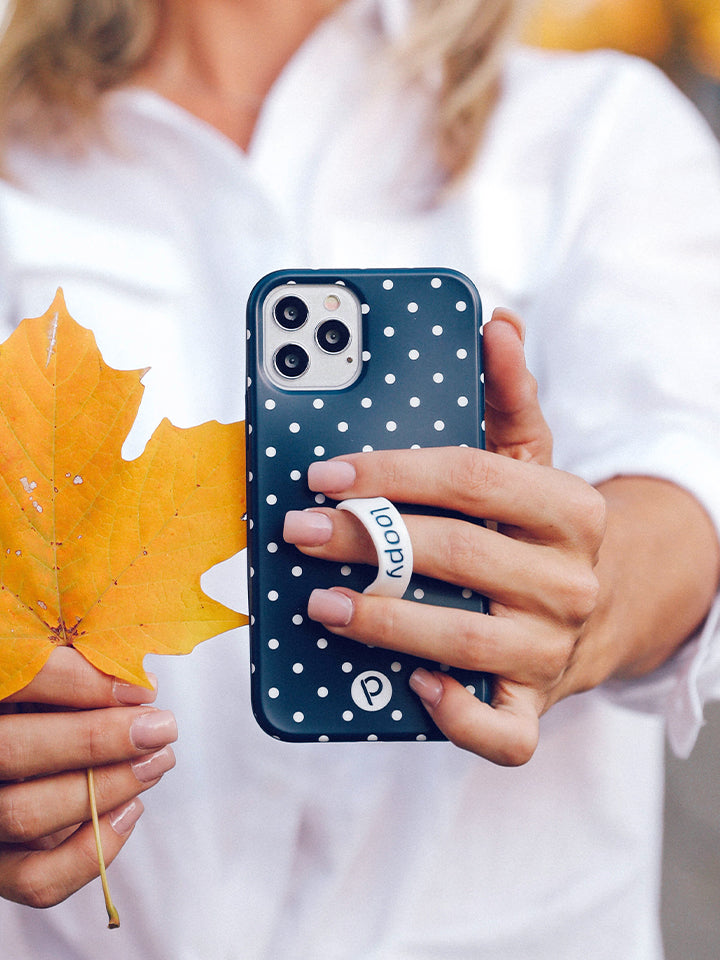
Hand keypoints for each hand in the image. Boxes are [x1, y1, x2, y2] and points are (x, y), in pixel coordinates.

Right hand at [0, 647, 176, 907]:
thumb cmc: (50, 695)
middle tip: (161, 728)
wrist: (30, 746)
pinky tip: (130, 811)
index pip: (17, 681)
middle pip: (14, 751)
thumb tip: (142, 687)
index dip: (78, 682)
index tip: (142, 688)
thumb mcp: (53, 667)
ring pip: (25, 814)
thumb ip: (81, 667)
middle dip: (99, 740)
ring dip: (106, 788)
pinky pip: (34, 878)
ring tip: (157, 762)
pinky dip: (90, 853)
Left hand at [283, 311, 605, 763]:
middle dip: (366, 542)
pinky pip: (504, 731)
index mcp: (568, 509)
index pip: (471, 479)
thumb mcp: (531, 456)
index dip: (392, 473)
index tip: (325, 474)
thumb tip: (498, 324)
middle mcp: (570, 580)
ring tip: (319, 604)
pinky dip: (459, 719)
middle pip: (456, 555)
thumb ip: (508, 394)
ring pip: (465, 641)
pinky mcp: (535, 705)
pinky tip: (410, 687)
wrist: (601, 607)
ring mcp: (553, 649)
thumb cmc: (537, 527)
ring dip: (384, 624)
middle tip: (298, 532)